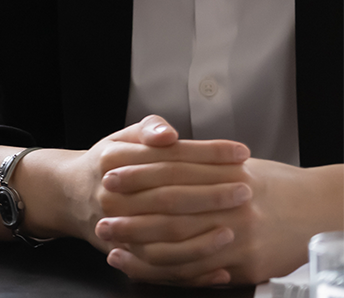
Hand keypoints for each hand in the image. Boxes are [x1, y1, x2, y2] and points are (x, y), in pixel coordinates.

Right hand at [0, 116, 247, 245]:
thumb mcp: (122, 137)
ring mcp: (117, 225)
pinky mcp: (124, 252)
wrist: (69, 195)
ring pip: (165, 233)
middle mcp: (113, 193)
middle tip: (246, 189)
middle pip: (169, 194)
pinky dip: (193, 268)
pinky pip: (162, 266)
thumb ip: (148, 129)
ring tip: (237, 225)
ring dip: (204, 233)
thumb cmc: (108, 164)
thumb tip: (169, 134)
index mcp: (114, 159)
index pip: (169, 156)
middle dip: (212, 192)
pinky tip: (222, 265)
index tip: (240, 153)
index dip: (207, 153)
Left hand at [97, 154, 333, 286]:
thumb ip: (201, 161)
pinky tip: (143, 268)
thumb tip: (159, 149)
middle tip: (100, 218)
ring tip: (112, 247)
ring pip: (181, 245)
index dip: (137, 173)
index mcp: (226, 173)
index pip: (172, 170)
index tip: (108, 175)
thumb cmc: (276, 185)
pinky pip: (199, 271)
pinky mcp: (246, 264)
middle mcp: (231, 205)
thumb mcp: (240, 165)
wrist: (320, 209)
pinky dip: (167, 271)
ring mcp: (240, 236)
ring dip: (141, 248)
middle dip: (131, 215)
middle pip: (169, 209)